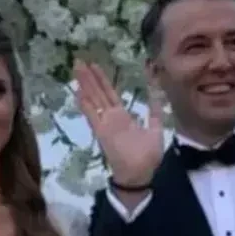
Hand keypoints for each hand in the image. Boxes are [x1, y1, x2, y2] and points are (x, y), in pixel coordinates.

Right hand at [72, 61, 163, 186]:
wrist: (141, 174)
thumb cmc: (148, 156)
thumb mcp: (155, 129)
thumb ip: (154, 113)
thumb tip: (158, 95)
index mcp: (123, 117)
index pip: (110, 94)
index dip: (102, 80)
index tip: (95, 66)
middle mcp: (112, 118)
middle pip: (98, 93)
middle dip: (89, 77)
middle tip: (79, 60)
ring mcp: (106, 124)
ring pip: (94, 100)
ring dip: (85, 85)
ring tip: (76, 69)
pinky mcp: (102, 133)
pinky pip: (93, 116)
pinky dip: (86, 105)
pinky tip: (78, 93)